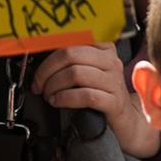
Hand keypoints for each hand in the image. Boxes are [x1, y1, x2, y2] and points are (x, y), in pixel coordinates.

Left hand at [31, 45, 158, 156]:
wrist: (123, 119)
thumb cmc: (100, 93)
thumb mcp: (86, 71)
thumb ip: (68, 61)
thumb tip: (37, 57)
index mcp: (102, 48)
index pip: (69, 41)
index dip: (48, 55)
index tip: (37, 68)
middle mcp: (110, 61)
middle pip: (70, 55)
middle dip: (47, 71)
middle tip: (39, 85)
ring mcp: (114, 81)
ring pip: (75, 74)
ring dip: (54, 85)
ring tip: (49, 95)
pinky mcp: (114, 101)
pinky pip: (85, 95)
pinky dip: (65, 98)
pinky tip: (58, 101)